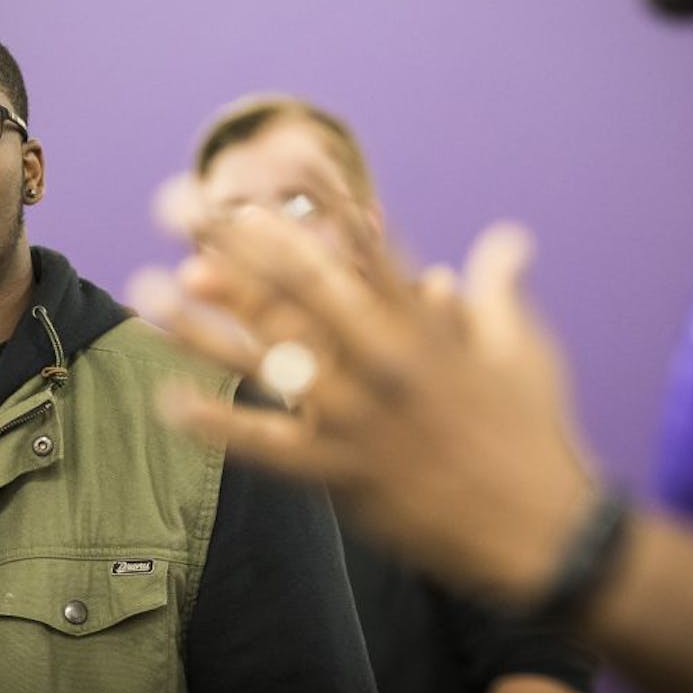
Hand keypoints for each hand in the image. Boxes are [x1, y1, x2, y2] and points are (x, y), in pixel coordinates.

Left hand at [132, 187, 599, 602]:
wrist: (544, 534)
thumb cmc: (534, 433)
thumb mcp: (525, 348)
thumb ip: (501, 285)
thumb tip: (509, 235)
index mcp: (423, 325)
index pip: (358, 243)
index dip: (312, 198)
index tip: (269, 159)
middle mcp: (383, 359)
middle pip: (295, 286)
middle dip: (232, 240)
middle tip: (175, 202)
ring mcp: (358, 418)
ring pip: (266, 358)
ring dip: (202, 322)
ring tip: (148, 284)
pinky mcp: (343, 474)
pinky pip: (268, 446)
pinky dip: (217, 424)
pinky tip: (167, 400)